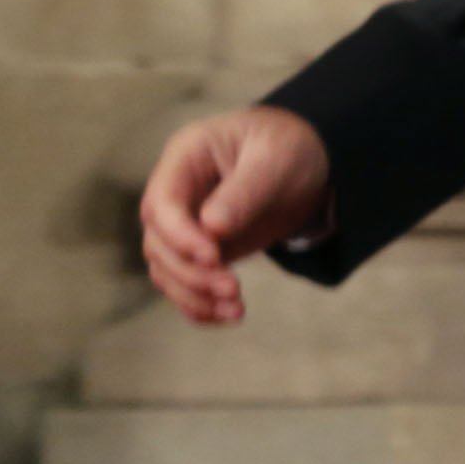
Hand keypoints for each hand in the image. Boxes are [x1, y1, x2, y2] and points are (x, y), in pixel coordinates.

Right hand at [138, 105, 330, 326]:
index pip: (162, 203)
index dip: (180, 236)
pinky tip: (229, 316)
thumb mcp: (275, 159)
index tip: (214, 257)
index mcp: (186, 156)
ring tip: (235, 311)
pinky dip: (200, 305)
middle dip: (191, 273)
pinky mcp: (198, 251)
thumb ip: (245, 191)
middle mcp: (175, 192)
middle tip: (233, 289)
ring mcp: (183, 224)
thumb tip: (211, 228)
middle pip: (159, 243)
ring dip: (195, 296)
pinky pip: (184, 284)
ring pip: (167, 270)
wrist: (306, 162)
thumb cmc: (288, 148)